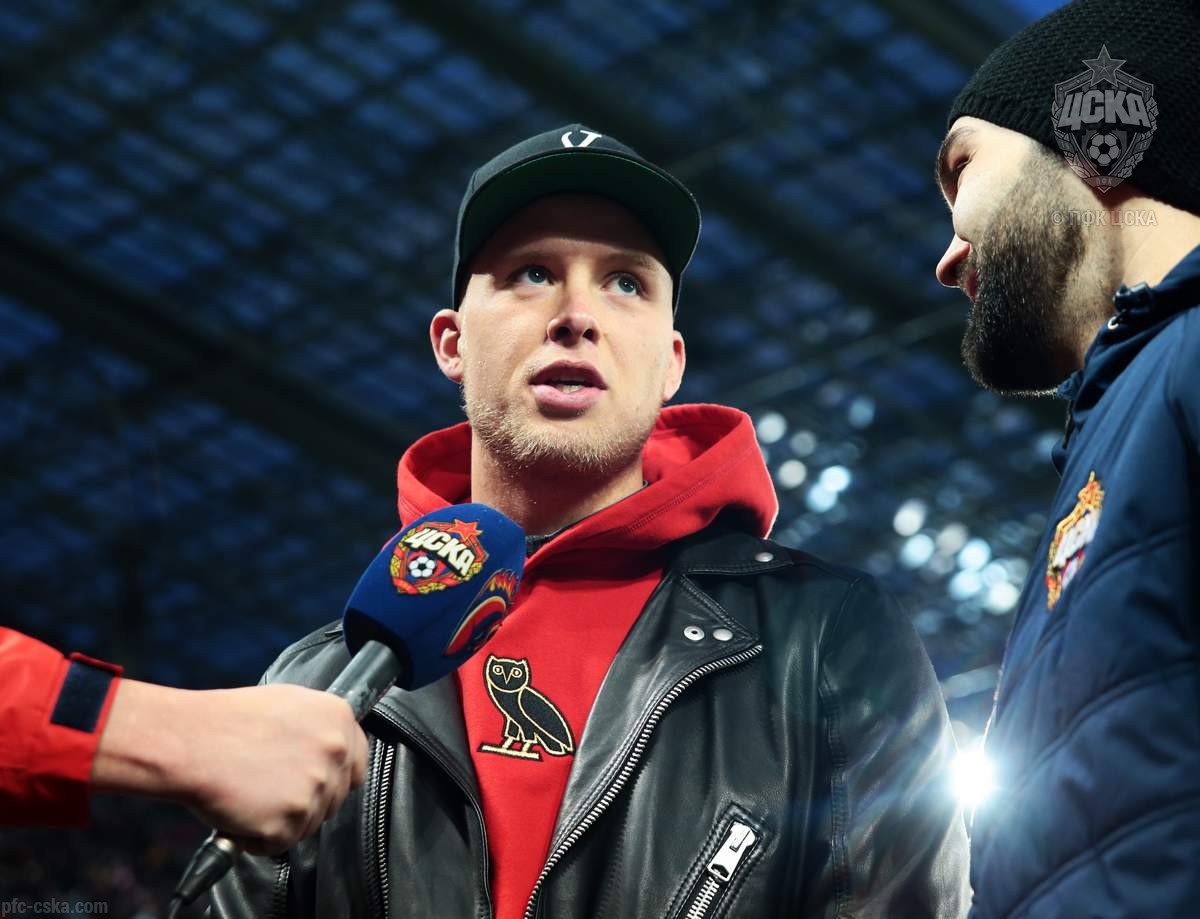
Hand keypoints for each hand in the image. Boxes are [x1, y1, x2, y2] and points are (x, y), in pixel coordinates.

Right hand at [92, 680, 368, 853]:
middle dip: (306, 799)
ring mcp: (314, 789)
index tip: (316, 780)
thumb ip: (319, 726)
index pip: (358, 762)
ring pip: (308, 823)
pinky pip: (279, 843)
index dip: (334, 775)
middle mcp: (334, 753)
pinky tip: (241, 810)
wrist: (192, 741)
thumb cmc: (229, 720)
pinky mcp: (288, 821)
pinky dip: (258, 837)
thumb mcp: (289, 702)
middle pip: (334, 797)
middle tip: (271, 787)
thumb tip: (328, 745)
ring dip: (281, 819)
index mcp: (338, 719)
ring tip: (251, 792)